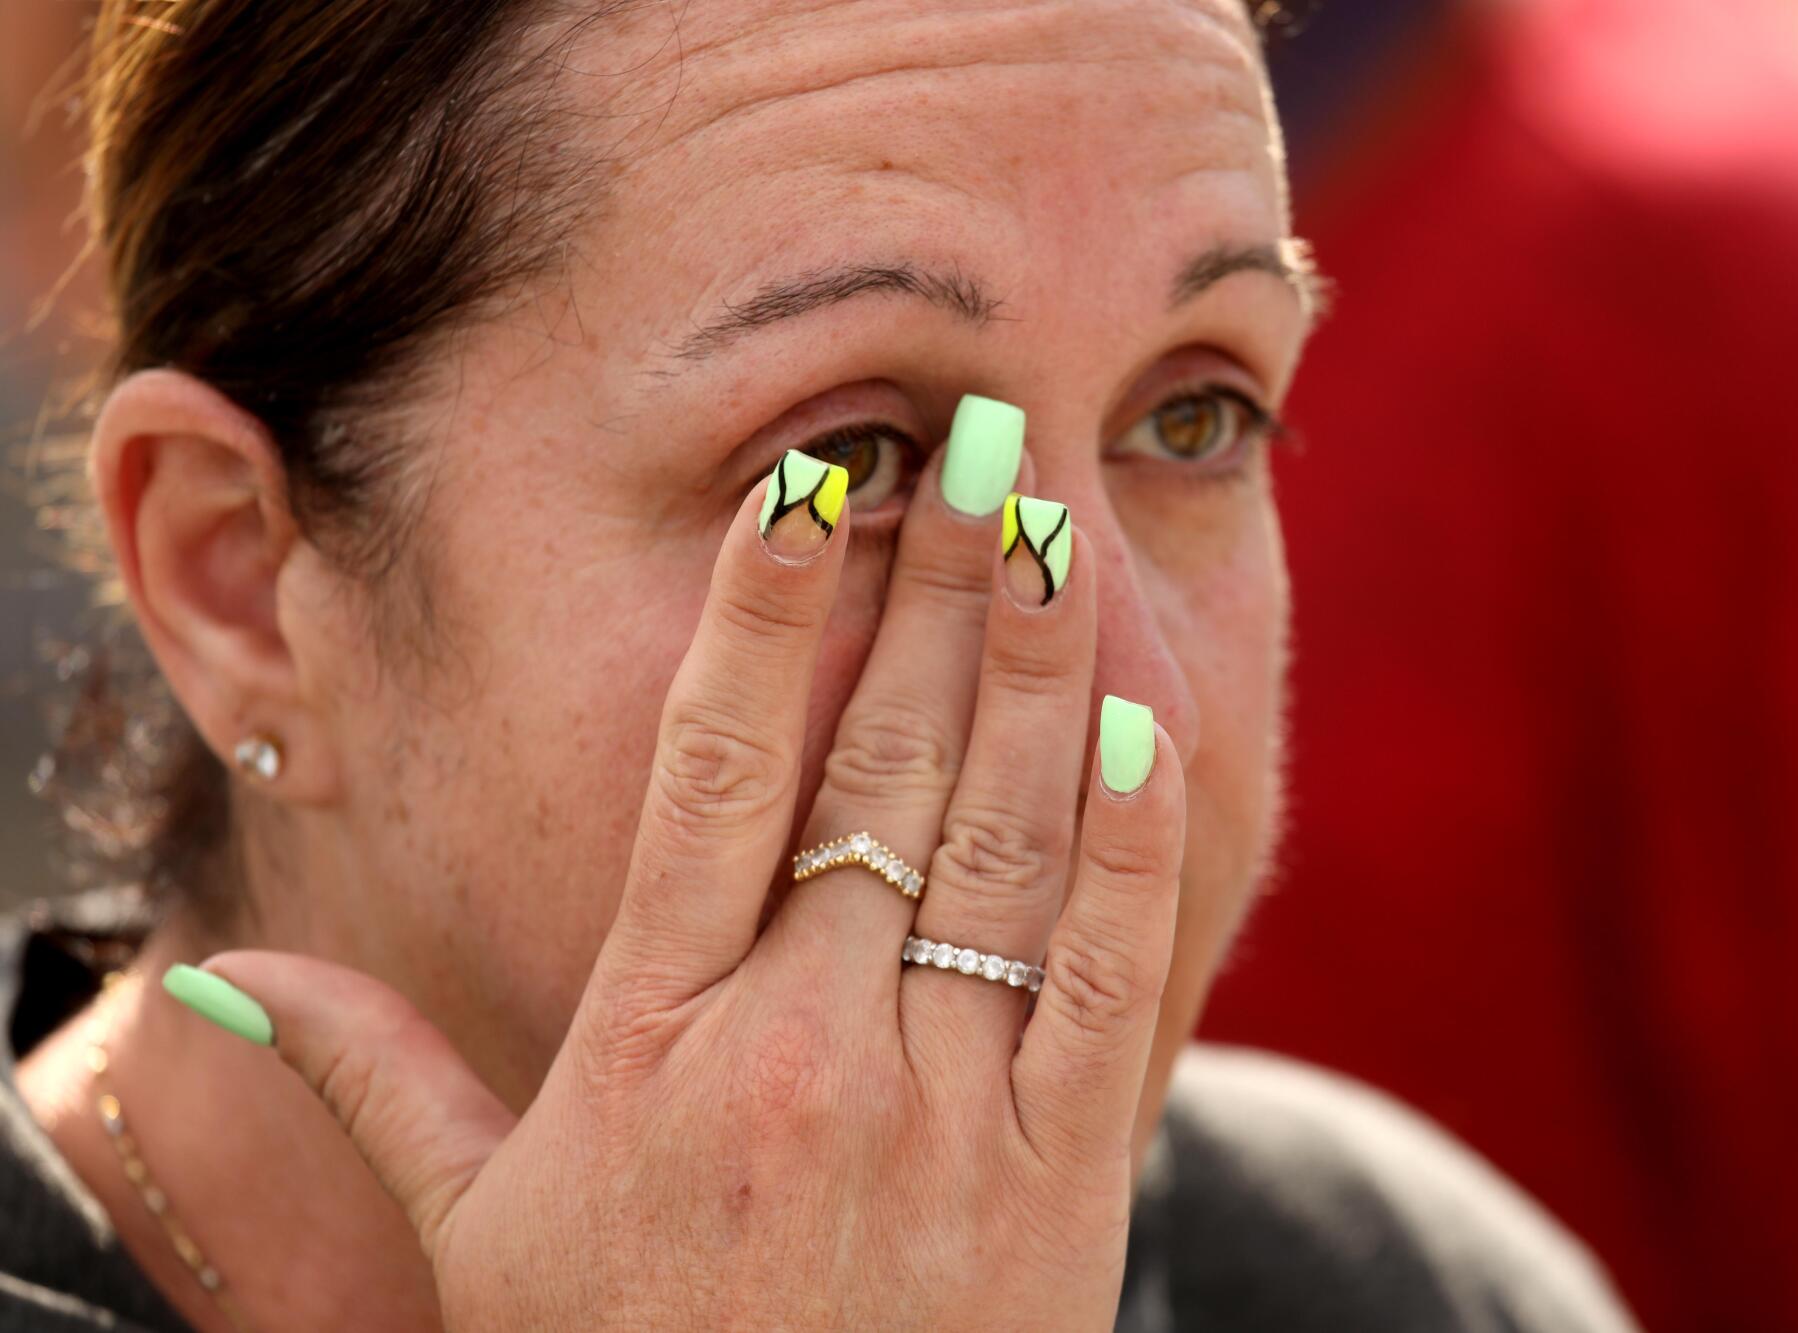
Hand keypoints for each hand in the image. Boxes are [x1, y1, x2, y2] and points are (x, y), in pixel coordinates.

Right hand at [191, 433, 1185, 1329]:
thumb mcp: (483, 1235)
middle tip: (962, 443)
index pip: (714, 775)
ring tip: (1048, 525)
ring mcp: (942, 1109)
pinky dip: (1125, 841)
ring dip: (1031, 667)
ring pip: (999, 839)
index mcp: (654, 1043)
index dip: (764, 616)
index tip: (801, 489)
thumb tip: (220, 983)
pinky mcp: (1060, 1173)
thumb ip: (378, 1085)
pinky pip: (1104, 974)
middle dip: (926, 588)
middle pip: (875, 768)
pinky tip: (1136, 717)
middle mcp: (801, 1051)